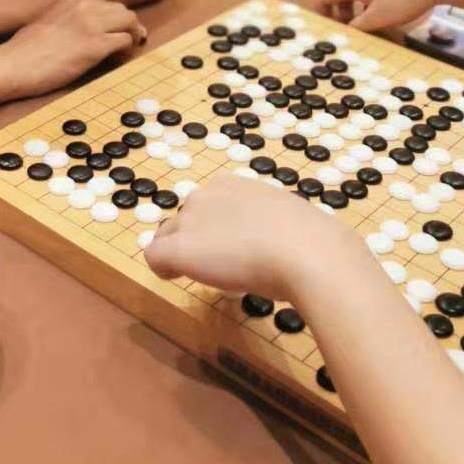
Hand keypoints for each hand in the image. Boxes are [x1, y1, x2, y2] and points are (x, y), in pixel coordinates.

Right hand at [3, 0, 146, 95]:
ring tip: (129, 49)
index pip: (105, 4)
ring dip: (133, 35)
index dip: (114, 20)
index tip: (115, 32)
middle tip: (132, 41)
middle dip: (129, 25)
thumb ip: (67, 19)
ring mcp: (91, 24)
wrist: (12, 64)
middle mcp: (84, 6)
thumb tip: (82, 33)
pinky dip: (127, 50)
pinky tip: (119, 59)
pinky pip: (126, 41)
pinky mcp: (96, 45)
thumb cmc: (23, 51)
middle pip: (122, 10)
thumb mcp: (47, 22)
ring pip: (130, 22)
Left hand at [144, 175, 333, 298]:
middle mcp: (204, 195)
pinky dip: (163, 269)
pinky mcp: (179, 248)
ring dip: (184, 254)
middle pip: (185, 221)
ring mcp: (189, 220)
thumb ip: (271, 225)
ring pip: (169, 237)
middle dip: (197, 242)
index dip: (215, 231)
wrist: (306, 252)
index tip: (233, 249)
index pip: (207, 207)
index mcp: (231, 186)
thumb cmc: (308, 239)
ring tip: (210, 275)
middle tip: (226, 266)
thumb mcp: (287, 220)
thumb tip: (277, 244)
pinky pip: (155, 257)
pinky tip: (180, 278)